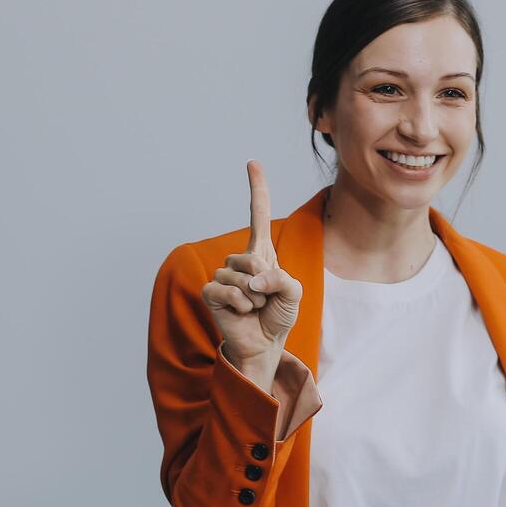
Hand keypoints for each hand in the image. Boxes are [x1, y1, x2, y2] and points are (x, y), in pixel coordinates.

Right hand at [200, 161, 305, 366]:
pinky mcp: (211, 292)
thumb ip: (283, 279)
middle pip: (253, 258)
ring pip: (241, 277)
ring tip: (255, 307)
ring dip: (255, 298)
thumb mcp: (294, 294)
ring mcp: (223, 274)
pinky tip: (242, 312)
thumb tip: (254, 278)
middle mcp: (240, 260)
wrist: (264, 343)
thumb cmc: (278, 315)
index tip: (252, 163)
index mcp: (261, 253)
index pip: (257, 215)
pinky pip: (225, 289)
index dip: (257, 189)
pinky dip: (240, 304)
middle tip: (266, 300)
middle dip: (266, 283)